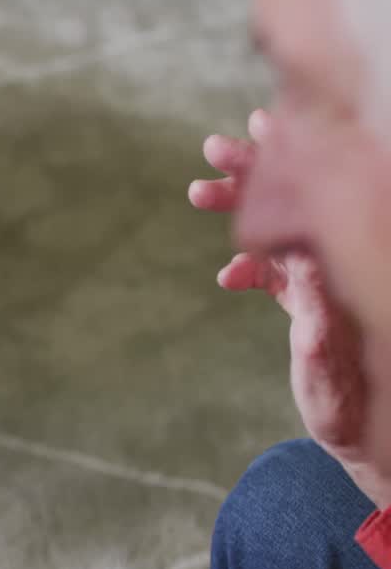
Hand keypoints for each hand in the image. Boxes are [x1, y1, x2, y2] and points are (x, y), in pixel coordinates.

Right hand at [191, 111, 388, 505]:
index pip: (322, 205)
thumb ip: (316, 353)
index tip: (262, 131)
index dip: (292, 165)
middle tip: (213, 150)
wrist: (370, 438)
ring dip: (245, 208)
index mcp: (349, 277)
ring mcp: (327, 281)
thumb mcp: (330, 390)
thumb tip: (301, 317)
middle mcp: (341, 270)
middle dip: (256, 173)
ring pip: (285, 228)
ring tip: (198, 191)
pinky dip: (251, 264)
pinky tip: (227, 279)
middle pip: (302, 204)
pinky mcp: (313, 299)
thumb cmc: (353, 415)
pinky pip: (279, 265)